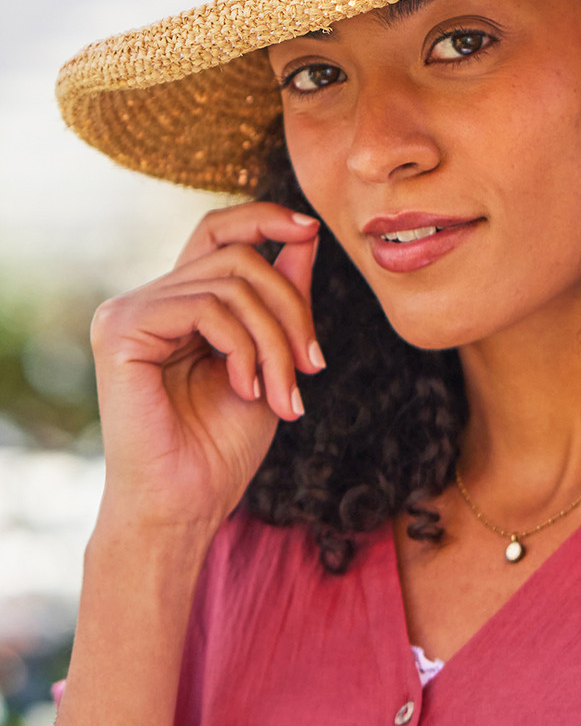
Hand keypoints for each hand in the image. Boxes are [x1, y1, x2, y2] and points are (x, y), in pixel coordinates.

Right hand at [89, 203, 323, 540]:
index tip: (311, 228)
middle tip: (313, 368)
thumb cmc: (222, 446)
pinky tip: (247, 389)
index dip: (264, 218)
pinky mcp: (121, 330)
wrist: (186, 507)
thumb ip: (280, 298)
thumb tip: (305, 235)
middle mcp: (149, 300)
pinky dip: (244, 347)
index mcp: (178, 304)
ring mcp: (129, 311)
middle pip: (239, 257)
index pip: (218, 232)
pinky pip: (206, 307)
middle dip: (292, 309)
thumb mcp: (270, 360)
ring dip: (276, 340)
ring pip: (231, 283)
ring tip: (285, 394)